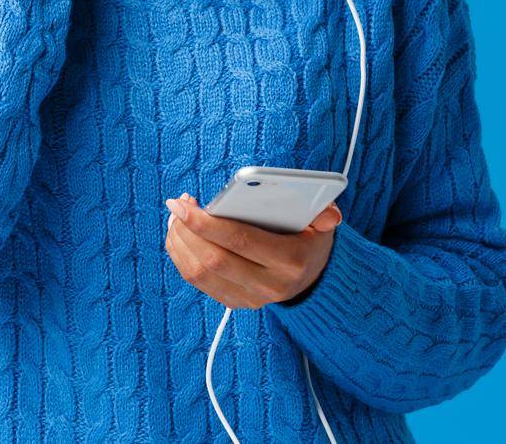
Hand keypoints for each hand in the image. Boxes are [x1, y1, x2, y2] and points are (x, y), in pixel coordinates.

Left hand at [163, 193, 343, 310]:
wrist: (312, 278)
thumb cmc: (309, 239)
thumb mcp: (323, 224)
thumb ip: (325, 214)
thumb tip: (329, 214)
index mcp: (289, 261)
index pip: (239, 241)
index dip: (206, 222)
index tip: (183, 203)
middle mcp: (268, 286)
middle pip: (214, 259)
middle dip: (187, 230)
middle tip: (176, 205)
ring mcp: (250, 299)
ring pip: (200, 273)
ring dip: (180, 243)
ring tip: (176, 218)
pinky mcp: (235, 303)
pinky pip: (198, 282)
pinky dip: (182, 257)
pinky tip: (180, 234)